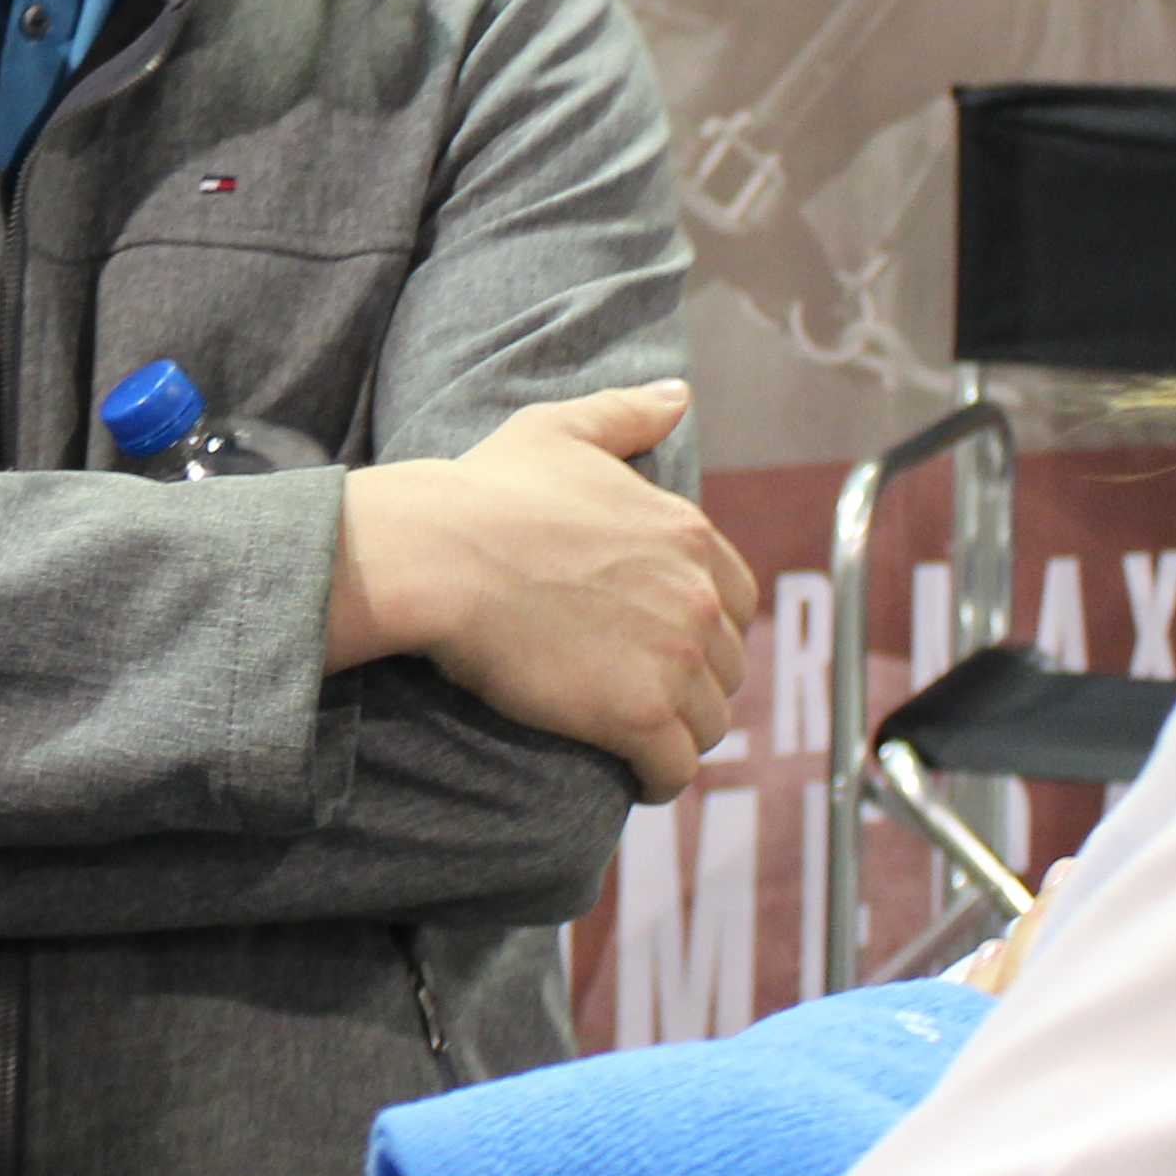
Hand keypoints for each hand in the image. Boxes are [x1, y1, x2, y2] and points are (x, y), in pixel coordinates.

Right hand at [325, 383, 755, 796]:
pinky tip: (634, 778)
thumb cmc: (486, 491)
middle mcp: (697, 597)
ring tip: (636, 741)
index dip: (702, 628)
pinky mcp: (639, 716)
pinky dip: (660, 779)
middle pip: (727, 667)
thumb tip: (679, 397)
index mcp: (688, 534)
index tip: (661, 644)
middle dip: (693, 684)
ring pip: (709, 722)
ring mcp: (674, 660)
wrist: (439, 555)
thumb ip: (627, 413)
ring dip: (678, 735)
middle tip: (640, 696)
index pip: (736, 601)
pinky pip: (676, 768)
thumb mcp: (559, 430)